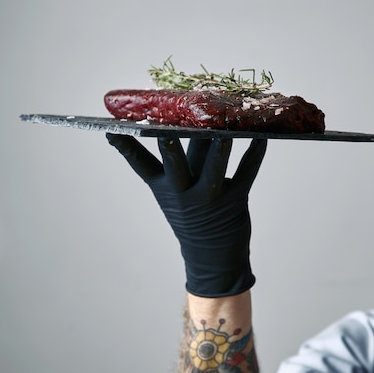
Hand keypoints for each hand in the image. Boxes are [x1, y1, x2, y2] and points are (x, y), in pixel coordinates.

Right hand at [106, 134, 266, 296]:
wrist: (213, 256)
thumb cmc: (193, 212)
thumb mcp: (180, 188)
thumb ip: (186, 154)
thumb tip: (194, 116)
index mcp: (164, 188)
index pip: (141, 165)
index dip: (126, 147)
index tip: (111, 130)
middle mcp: (184, 193)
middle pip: (175, 166)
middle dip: (170, 150)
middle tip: (166, 133)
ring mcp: (210, 197)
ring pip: (213, 170)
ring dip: (219, 150)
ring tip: (224, 131)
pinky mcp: (235, 200)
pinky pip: (245, 174)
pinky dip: (255, 155)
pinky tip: (262, 137)